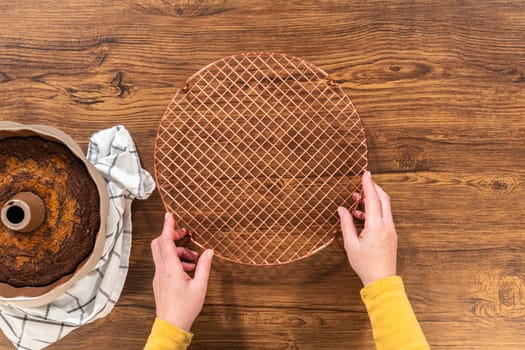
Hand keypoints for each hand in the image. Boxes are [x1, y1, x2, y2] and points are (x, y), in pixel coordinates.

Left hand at [150, 213, 213, 330]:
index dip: (168, 227)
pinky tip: (188, 269)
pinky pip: (165, 264)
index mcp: (170, 269)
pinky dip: (175, 260)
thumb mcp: (200, 286)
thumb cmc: (185, 308)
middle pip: (160, 244)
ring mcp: (159, 276)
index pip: (166, 242)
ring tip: (193, 258)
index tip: (169, 215)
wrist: (172, 325)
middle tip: (185, 234)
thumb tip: (209, 252)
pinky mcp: (160, 281)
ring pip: (163, 254)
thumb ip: (204, 266)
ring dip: (177, 251)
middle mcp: (161, 270)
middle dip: (171, 235)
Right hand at [337, 171, 396, 285]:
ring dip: (373, 200)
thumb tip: (342, 209)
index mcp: (375, 226)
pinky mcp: (391, 234)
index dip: (368, 185)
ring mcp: (391, 230)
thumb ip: (346, 224)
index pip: (372, 199)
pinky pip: (384, 216)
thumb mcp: (351, 244)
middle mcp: (386, 225)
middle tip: (363, 182)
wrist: (381, 280)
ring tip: (357, 201)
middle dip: (373, 188)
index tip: (366, 173)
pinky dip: (375, 211)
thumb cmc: (365, 264)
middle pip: (383, 199)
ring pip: (385, 207)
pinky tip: (362, 216)